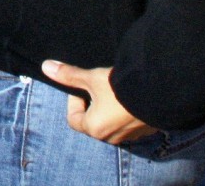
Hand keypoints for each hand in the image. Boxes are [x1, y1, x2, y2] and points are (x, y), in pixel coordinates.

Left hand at [40, 59, 158, 144]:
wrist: (158, 92)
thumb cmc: (120, 87)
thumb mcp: (91, 78)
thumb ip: (69, 75)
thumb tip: (46, 66)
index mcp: (94, 128)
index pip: (74, 119)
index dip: (74, 101)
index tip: (82, 87)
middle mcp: (111, 138)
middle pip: (92, 123)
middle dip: (92, 106)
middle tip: (99, 88)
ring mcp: (130, 137)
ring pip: (111, 125)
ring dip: (109, 111)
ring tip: (115, 92)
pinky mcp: (145, 131)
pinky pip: (129, 125)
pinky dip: (125, 114)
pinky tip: (131, 98)